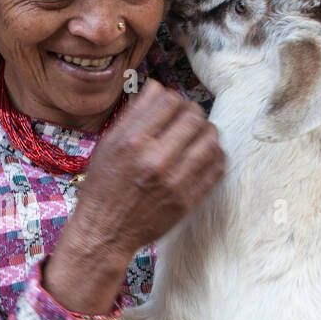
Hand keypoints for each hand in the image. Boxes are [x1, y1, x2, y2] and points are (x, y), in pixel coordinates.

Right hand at [44, 79, 224, 314]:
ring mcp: (175, 182)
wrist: (105, 232)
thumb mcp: (108, 145)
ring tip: (197, 136)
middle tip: (187, 121)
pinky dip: (215, 156)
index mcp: (131, 143)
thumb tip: (158, 88)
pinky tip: (203, 156)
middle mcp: (154, 160)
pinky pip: (217, 168)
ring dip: (207, 132)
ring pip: (211, 140)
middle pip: (194, 117)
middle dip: (192, 113)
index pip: (169, 101)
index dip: (173, 100)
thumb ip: (134, 115)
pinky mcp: (188, 200)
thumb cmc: (103, 186)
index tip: (170, 108)